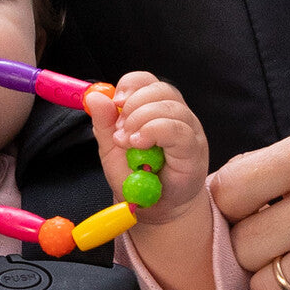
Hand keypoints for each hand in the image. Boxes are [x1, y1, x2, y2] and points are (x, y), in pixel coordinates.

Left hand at [85, 71, 209, 225]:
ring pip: (169, 107)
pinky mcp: (195, 149)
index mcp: (156, 107)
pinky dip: (154, 132)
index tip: (114, 103)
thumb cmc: (138, 176)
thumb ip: (104, 124)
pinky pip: (178, 130)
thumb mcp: (112, 149)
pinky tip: (140, 144)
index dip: (129, 86)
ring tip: (128, 143)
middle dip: (133, 105)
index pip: (146, 81)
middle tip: (119, 131)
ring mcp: (189, 129)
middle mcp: (176, 114)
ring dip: (141, 120)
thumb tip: (94, 98)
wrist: (156, 208)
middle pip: (160, 90)